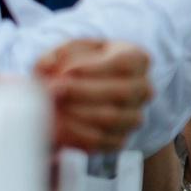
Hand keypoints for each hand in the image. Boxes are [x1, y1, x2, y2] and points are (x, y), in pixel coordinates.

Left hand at [33, 38, 152, 152]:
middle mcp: (143, 89)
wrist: (83, 91)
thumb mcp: (70, 50)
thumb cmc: (79, 63)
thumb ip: (58, 53)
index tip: (65, 71)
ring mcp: (133, 116)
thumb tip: (47, 65)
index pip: (125, 64)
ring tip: (51, 106)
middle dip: (82, 92)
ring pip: (111, 118)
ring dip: (76, 113)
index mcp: (137, 59)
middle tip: (52, 89)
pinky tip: (54, 125)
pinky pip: (100, 141)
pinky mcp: (119, 139)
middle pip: (121, 92)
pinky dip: (74, 134)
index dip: (95, 69)